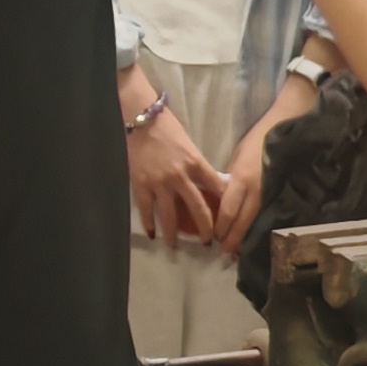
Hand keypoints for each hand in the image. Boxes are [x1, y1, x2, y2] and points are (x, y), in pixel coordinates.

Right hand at [126, 101, 226, 245]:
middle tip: (206, 242)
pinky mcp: (141, 184)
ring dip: (174, 233)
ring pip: (170, 215)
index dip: (223, 205)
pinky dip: (149, 223)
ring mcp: (159, 182)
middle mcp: (180, 176)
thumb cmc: (166, 127)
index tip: (227, 219)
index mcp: (195, 163)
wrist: (140, 118)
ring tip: (174, 246)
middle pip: (197, 208)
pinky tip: (151, 234)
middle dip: (204, 228)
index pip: (215, 188)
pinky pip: (146, 209)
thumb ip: (196, 165)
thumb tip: (207, 183)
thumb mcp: (188, 145)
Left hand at [208, 80, 319, 259]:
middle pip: (242, 220)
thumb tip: (220, 196)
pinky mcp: (278, 192)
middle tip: (225, 253)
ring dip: (245, 235)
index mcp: (241, 179)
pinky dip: (257, 225)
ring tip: (237, 250)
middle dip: (233, 238)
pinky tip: (254, 234)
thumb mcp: (236, 158)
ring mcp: (269, 192)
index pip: (228, 210)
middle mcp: (255, 190)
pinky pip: (264, 213)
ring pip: (254, 219)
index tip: (213, 237)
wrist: (284, 130)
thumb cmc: (256, 141)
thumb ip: (228, 178)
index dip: (221, 226)